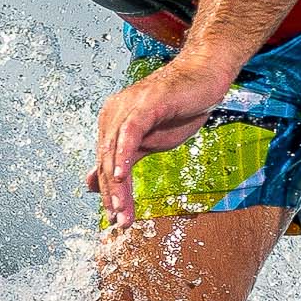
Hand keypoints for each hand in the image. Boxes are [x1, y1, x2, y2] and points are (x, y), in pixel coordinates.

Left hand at [92, 54, 236, 225]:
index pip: (105, 165)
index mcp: (111, 124)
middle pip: (106, 162)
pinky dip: (124, 155)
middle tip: (120, 223)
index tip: (117, 219)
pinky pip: (129, 132)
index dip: (110, 194)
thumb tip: (96, 182)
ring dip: (117, 185)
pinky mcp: (145, 104)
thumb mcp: (150, 141)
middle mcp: (112, 114)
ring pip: (115, 152)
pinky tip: (120, 175)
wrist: (205, 77)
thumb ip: (124, 160)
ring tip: (121, 210)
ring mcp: (127, 107)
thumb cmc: (180, 107)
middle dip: (112, 195)